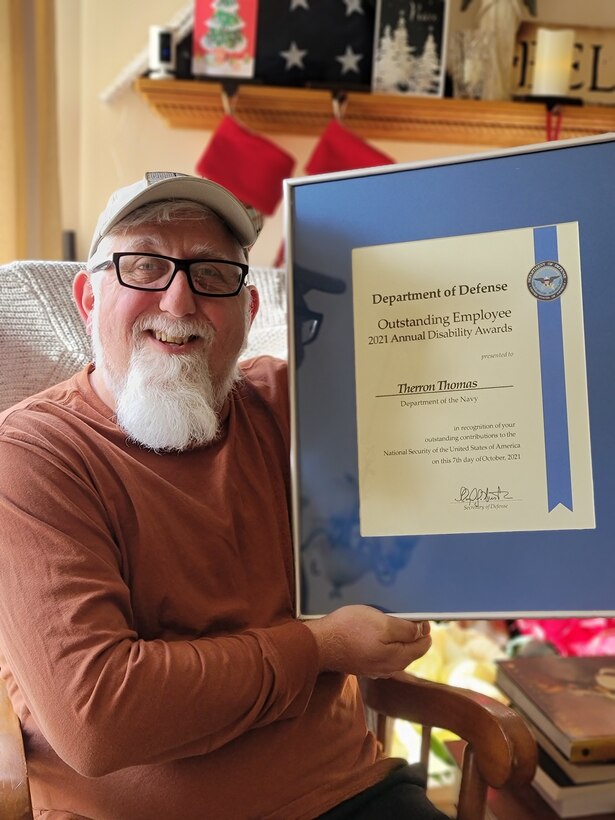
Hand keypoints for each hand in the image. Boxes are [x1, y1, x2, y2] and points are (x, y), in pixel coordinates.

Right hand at [304, 605, 430, 678]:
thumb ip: (406, 630)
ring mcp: (375, 669)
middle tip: (398, 615)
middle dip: (409, 633)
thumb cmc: (350, 630)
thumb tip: (422, 632)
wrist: (319, 643)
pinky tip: (372, 633)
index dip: (423, 628)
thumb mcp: (383, 624)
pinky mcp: (363, 665)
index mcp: (398, 659)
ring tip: (384, 621)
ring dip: (394, 637)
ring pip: (395, 651)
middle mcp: (389, 668)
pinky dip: (382, 642)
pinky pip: (381, 653)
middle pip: (410, 649)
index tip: (415, 615)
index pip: (423, 645)